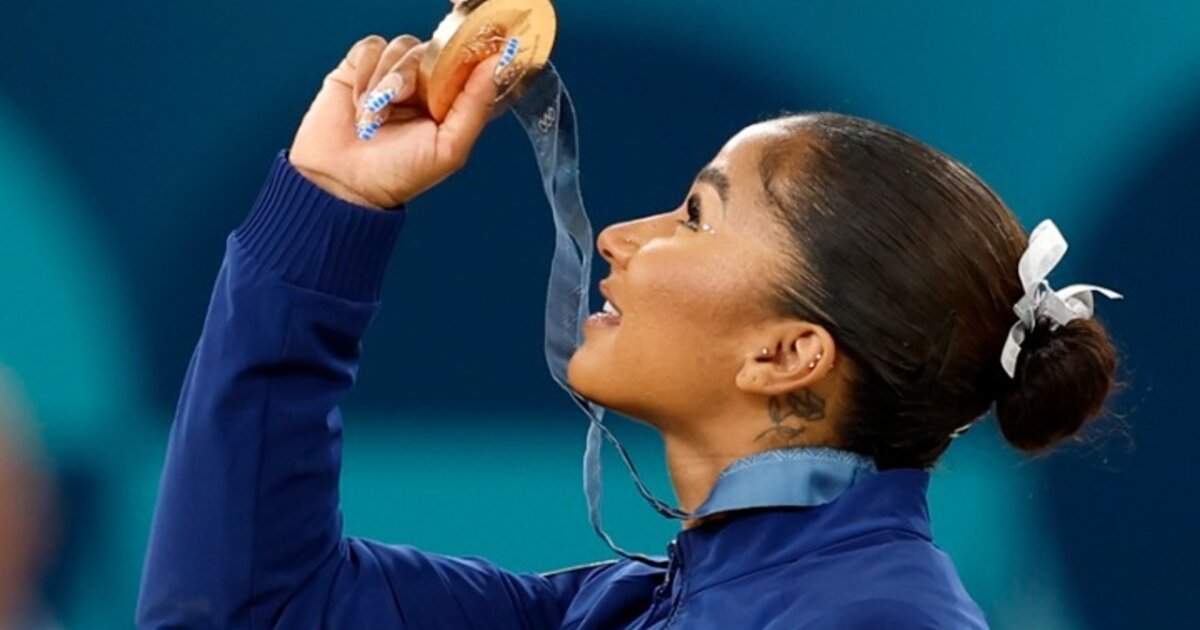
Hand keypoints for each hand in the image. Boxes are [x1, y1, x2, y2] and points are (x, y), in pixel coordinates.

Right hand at [289, 34, 499, 208]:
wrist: (341, 182)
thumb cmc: (395, 175)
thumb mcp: (448, 148)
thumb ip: (475, 107)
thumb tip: (495, 67)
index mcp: (446, 103)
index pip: (463, 64)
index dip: (458, 62)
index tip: (448, 72)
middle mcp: (421, 86)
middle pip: (431, 50)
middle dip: (413, 75)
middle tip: (398, 101)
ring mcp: (390, 76)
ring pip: (401, 47)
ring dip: (386, 80)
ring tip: (374, 115)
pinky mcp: (359, 69)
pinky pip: (370, 47)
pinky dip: (365, 73)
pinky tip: (359, 102)